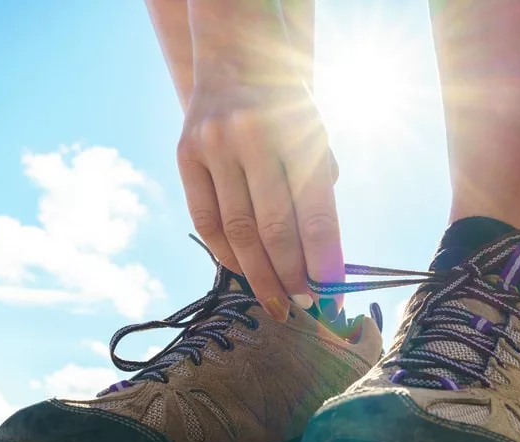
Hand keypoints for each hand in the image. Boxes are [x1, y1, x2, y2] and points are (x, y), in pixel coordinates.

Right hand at [177, 39, 341, 320]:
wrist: (236, 57)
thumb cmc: (287, 109)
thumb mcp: (317, 135)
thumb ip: (320, 191)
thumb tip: (323, 263)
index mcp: (296, 131)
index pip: (315, 213)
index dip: (325, 263)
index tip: (334, 300)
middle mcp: (251, 136)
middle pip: (274, 228)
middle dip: (292, 277)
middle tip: (306, 307)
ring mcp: (213, 145)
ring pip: (237, 231)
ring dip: (260, 276)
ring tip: (278, 302)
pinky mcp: (184, 155)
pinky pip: (205, 220)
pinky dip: (227, 254)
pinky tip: (245, 272)